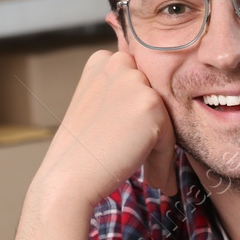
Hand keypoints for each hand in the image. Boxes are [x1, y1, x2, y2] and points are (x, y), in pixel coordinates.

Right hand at [38, 51, 176, 212]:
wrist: (68, 176)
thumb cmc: (81, 149)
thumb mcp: (96, 105)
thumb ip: (122, 94)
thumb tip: (156, 107)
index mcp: (103, 60)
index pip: (140, 85)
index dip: (137, 117)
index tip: (128, 140)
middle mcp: (119, 63)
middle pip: (154, 100)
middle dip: (151, 130)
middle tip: (138, 159)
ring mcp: (135, 81)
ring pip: (165, 118)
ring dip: (159, 146)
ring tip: (148, 173)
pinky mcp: (151, 103)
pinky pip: (171, 135)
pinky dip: (164, 160)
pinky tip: (154, 179)